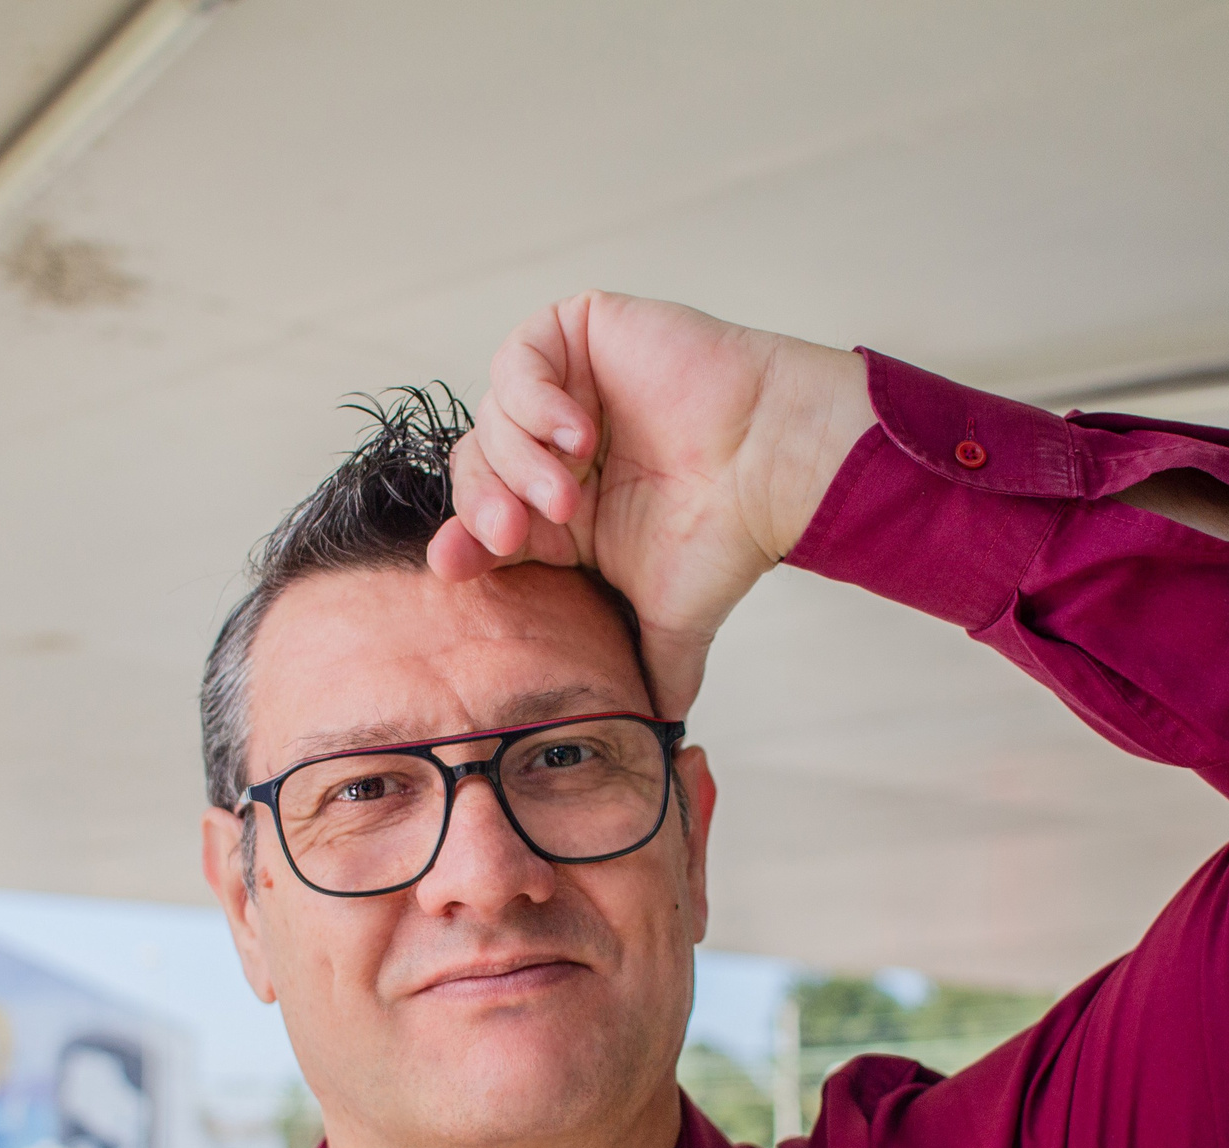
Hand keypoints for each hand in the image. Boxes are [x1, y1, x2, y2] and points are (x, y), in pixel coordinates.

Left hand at [427, 293, 873, 717]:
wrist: (775, 468)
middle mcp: (557, 447)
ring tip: (572, 488)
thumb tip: (661, 734)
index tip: (454, 566)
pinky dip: (535, 398)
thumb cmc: (730, 532)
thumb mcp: (668, 617)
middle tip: (516, 530)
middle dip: (487, 503)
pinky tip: (580, 433)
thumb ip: (652, 668)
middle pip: (475, 468)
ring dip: (521, 457)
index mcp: (561, 509)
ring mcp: (567, 386)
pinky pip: (522, 356)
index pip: (480, 521)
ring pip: (494, 416)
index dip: (462, 541)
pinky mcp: (581, 331)